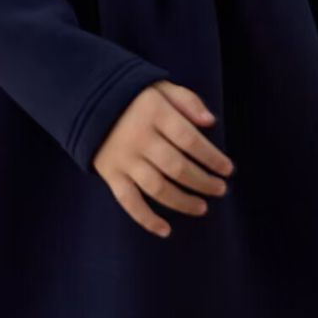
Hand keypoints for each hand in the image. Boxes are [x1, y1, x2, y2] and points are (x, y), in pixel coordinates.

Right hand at [91, 80, 234, 238]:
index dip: (211, 157)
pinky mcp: (110, 174)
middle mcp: (139, 138)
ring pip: (157, 187)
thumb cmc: (135, 98)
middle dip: (202, 182)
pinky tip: (165, 230)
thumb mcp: (162, 88)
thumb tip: (210, 122)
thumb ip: (188, 101)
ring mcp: (124, 159)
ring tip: (202, 207)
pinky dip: (146, 219)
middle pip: (176, 167)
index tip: (227, 169)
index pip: (189, 139)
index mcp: (155, 113)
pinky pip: (128, 201)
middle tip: (220, 189)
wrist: (89, 102)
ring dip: (182, 202)